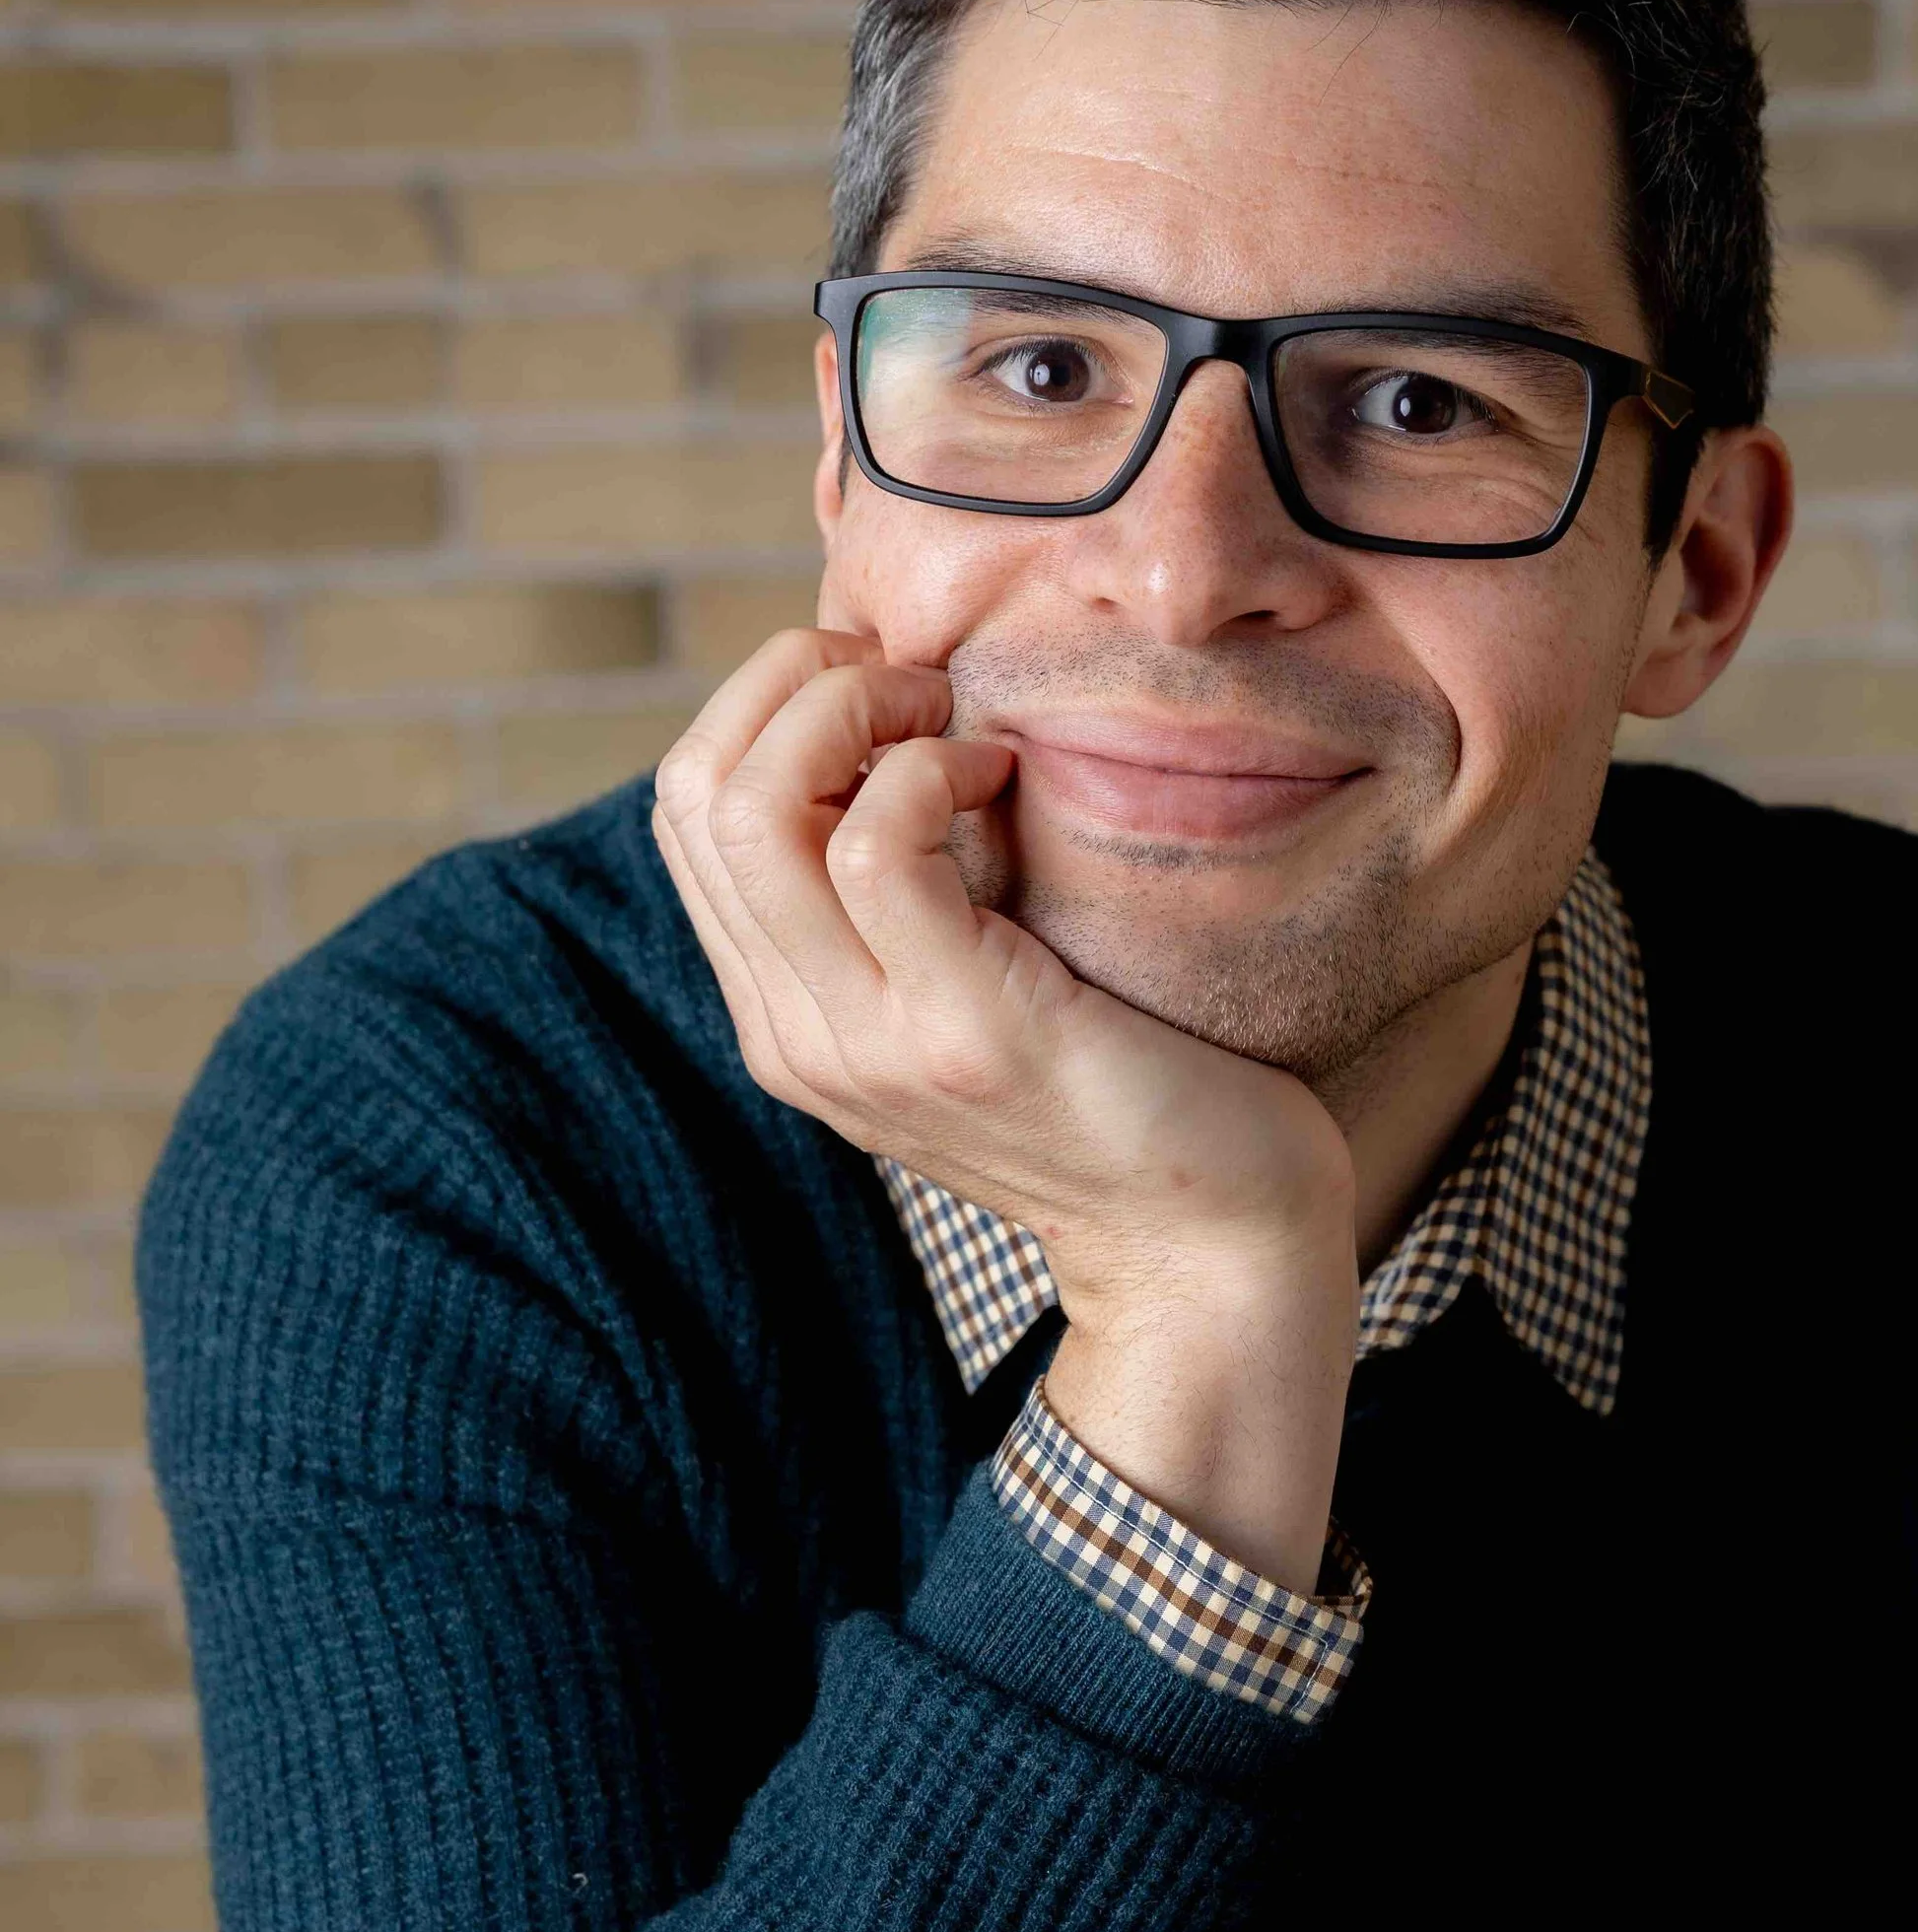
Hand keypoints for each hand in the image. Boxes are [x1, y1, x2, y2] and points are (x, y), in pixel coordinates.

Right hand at [653, 629, 1356, 1587]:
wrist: (1211, 1249)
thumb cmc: (1124, 1092)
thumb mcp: (972, 999)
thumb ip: (907, 915)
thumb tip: (899, 745)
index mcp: (787, 1021)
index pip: (691, 815)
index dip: (769, 708)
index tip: (889, 689)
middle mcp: (800, 1038)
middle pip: (697, 795)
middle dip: (795, 682)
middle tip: (917, 683)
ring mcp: (869, 1042)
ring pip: (757, 807)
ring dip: (856, 709)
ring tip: (954, 720)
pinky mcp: (964, 1030)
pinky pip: (879, 842)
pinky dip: (933, 770)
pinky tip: (1005, 778)